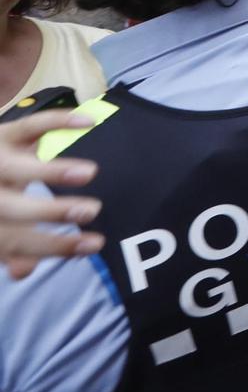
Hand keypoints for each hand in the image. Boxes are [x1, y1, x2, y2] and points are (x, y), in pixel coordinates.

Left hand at [1, 109, 103, 279]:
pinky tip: (87, 122)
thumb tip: (22, 271)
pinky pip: (30, 124)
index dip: (53, 246)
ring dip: (52, 170)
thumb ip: (12, 249)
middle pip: (10, 206)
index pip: (15, 241)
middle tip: (91, 211)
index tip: (94, 244)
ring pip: (15, 165)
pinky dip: (58, 121)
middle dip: (50, 211)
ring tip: (91, 172)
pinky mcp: (4, 133)